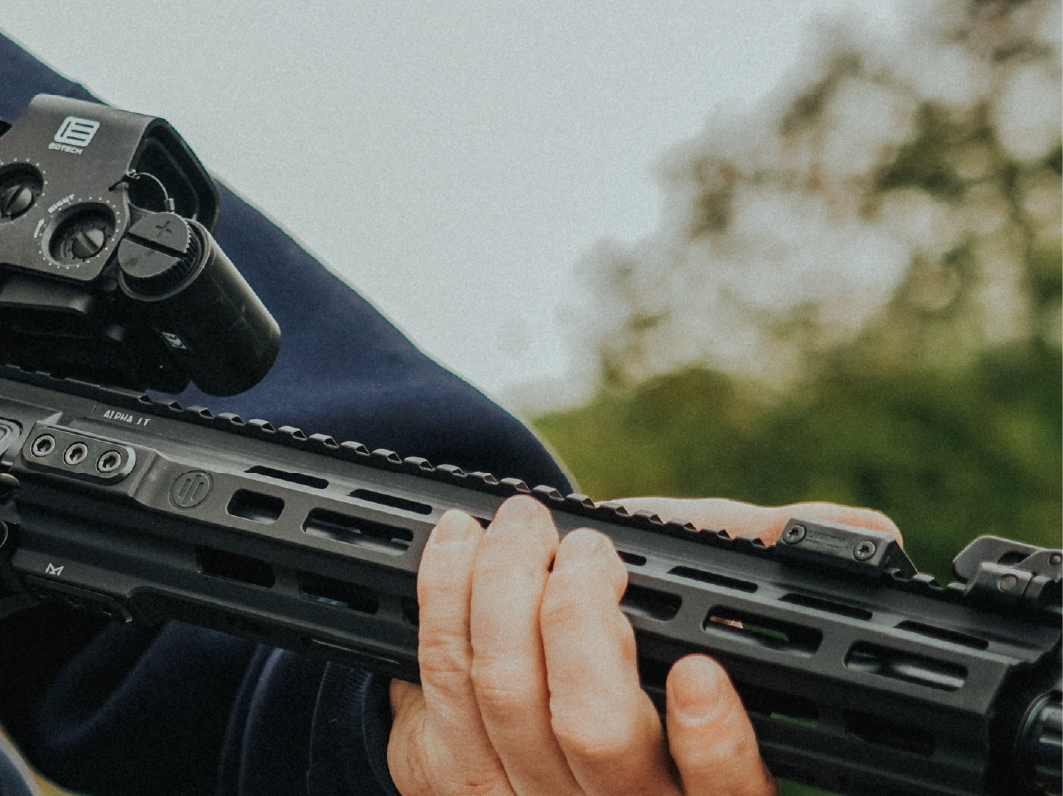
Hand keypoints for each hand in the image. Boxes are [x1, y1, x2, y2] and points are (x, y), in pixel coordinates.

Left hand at [386, 495, 897, 795]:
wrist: (518, 667)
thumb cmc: (632, 628)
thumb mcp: (703, 598)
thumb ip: (763, 560)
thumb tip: (852, 531)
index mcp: (703, 788)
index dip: (715, 746)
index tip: (700, 672)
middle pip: (594, 733)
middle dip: (579, 619)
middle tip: (586, 546)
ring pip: (506, 696)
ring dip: (503, 589)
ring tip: (518, 522)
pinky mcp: (445, 770)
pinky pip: (440, 678)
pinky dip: (444, 595)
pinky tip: (457, 543)